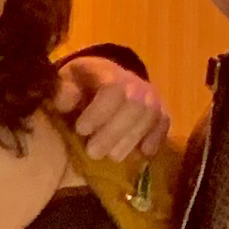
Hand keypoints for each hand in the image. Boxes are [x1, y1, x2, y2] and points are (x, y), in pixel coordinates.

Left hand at [50, 55, 169, 168]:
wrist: (106, 78)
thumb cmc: (82, 84)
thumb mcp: (66, 82)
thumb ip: (64, 91)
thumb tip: (65, 104)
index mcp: (107, 71)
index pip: (112, 89)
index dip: (99, 112)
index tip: (80, 130)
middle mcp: (135, 82)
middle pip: (134, 106)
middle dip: (113, 132)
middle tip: (93, 152)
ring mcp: (151, 96)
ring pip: (149, 117)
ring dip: (130, 140)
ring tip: (112, 157)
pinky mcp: (161, 111)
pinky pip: (164, 124)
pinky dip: (155, 138)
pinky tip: (143, 153)